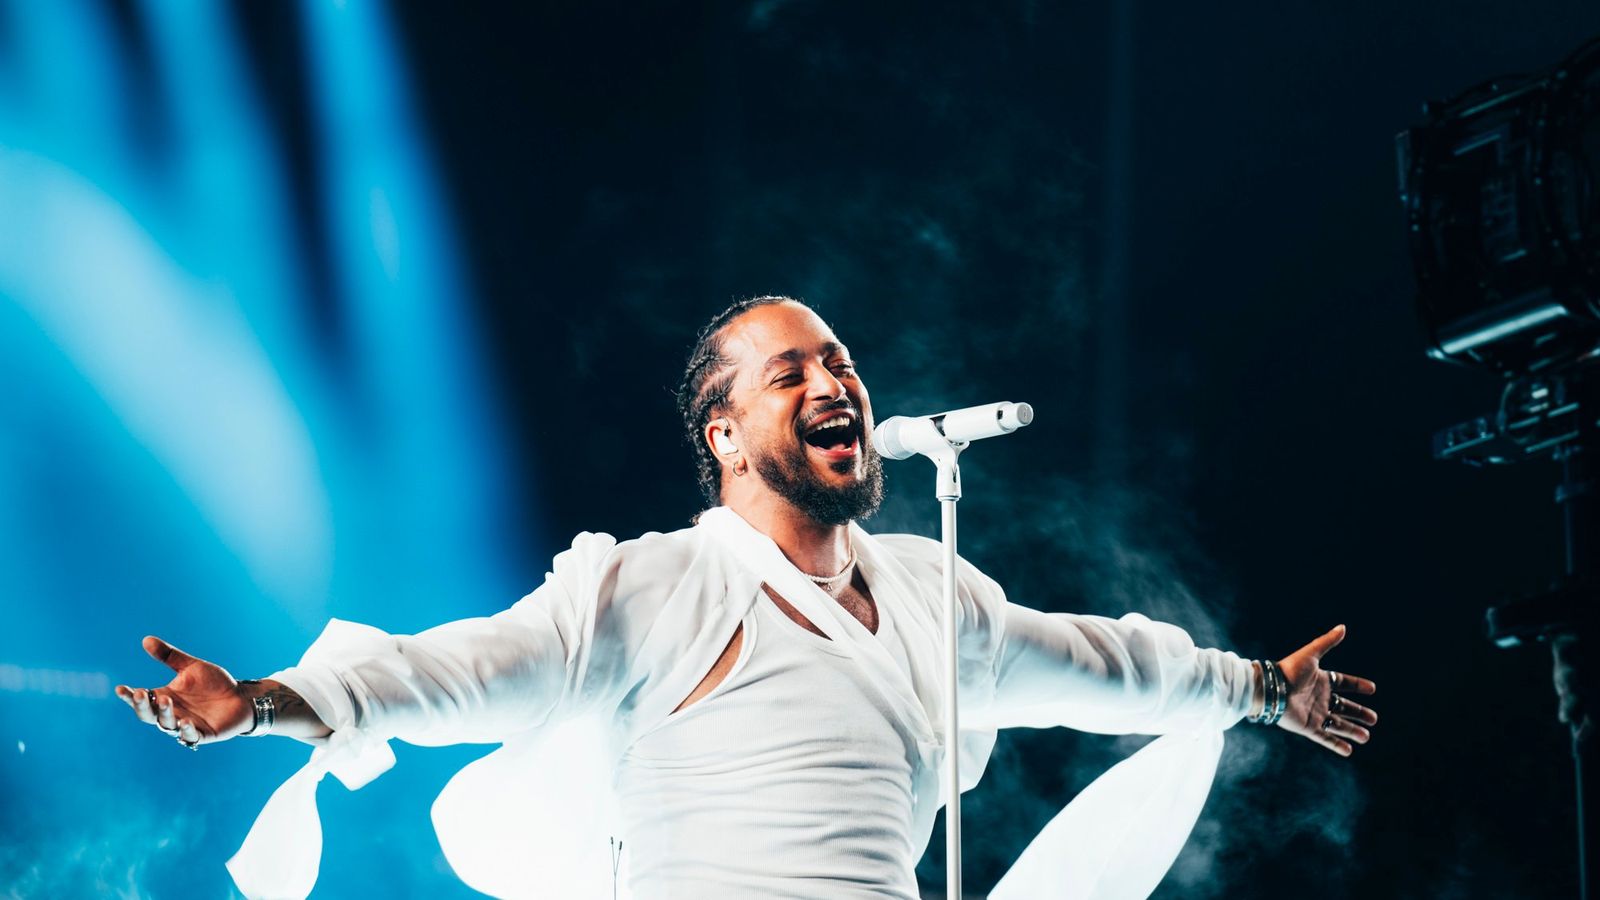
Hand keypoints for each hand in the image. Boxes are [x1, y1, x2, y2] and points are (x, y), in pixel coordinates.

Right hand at [115, 636, 253, 747]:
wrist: (241, 697)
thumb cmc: (215, 683)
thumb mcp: (191, 667)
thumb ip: (169, 656)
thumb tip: (146, 639)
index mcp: (164, 698)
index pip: (142, 699)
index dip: (129, 696)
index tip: (120, 688)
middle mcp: (171, 714)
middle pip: (148, 715)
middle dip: (142, 706)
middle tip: (141, 693)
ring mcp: (185, 726)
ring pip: (167, 725)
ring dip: (164, 714)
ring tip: (165, 700)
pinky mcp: (202, 735)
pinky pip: (190, 736)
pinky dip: (186, 731)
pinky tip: (185, 721)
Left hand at [1274, 624, 1377, 756]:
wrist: (1270, 689)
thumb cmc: (1289, 671)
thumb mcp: (1311, 655)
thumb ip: (1327, 642)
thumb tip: (1343, 627)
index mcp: (1320, 680)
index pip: (1343, 682)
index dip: (1357, 685)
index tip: (1372, 688)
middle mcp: (1319, 698)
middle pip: (1343, 707)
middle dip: (1358, 713)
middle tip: (1374, 719)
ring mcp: (1314, 714)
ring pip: (1337, 724)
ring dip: (1352, 731)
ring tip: (1366, 737)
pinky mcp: (1307, 727)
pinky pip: (1325, 738)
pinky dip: (1336, 745)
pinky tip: (1349, 751)